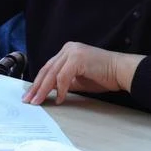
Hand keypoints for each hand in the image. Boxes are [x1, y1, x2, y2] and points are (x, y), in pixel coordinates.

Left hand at [23, 42, 141, 104]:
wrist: (122, 71)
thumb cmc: (103, 76)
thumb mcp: (78, 80)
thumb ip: (63, 82)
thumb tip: (49, 91)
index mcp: (67, 52)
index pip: (48, 68)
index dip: (38, 83)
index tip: (31, 95)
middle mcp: (68, 49)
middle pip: (47, 70)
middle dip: (36, 87)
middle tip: (28, 100)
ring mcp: (73, 52)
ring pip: (52, 73)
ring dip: (44, 89)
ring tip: (38, 101)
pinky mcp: (78, 58)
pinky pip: (63, 76)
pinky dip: (61, 89)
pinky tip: (60, 99)